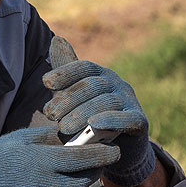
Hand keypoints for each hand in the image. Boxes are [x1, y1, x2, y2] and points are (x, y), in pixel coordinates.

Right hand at [0, 125, 119, 186]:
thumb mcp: (24, 139)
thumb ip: (52, 137)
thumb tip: (75, 133)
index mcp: (46, 162)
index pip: (87, 157)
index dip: (105, 153)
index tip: (115, 148)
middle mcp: (50, 185)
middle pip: (88, 177)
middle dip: (98, 166)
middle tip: (101, 156)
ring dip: (84, 180)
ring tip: (80, 168)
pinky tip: (62, 182)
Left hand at [42, 36, 155, 186]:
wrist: (118, 148)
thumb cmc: (91, 118)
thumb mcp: (75, 97)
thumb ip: (66, 73)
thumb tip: (57, 39)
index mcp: (102, 75)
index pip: (84, 67)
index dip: (65, 72)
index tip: (45, 82)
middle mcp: (118, 83)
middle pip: (93, 85)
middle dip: (69, 99)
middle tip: (50, 114)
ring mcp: (130, 101)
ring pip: (106, 102)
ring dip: (83, 113)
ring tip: (63, 128)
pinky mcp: (140, 121)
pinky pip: (127, 118)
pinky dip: (111, 120)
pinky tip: (94, 124)